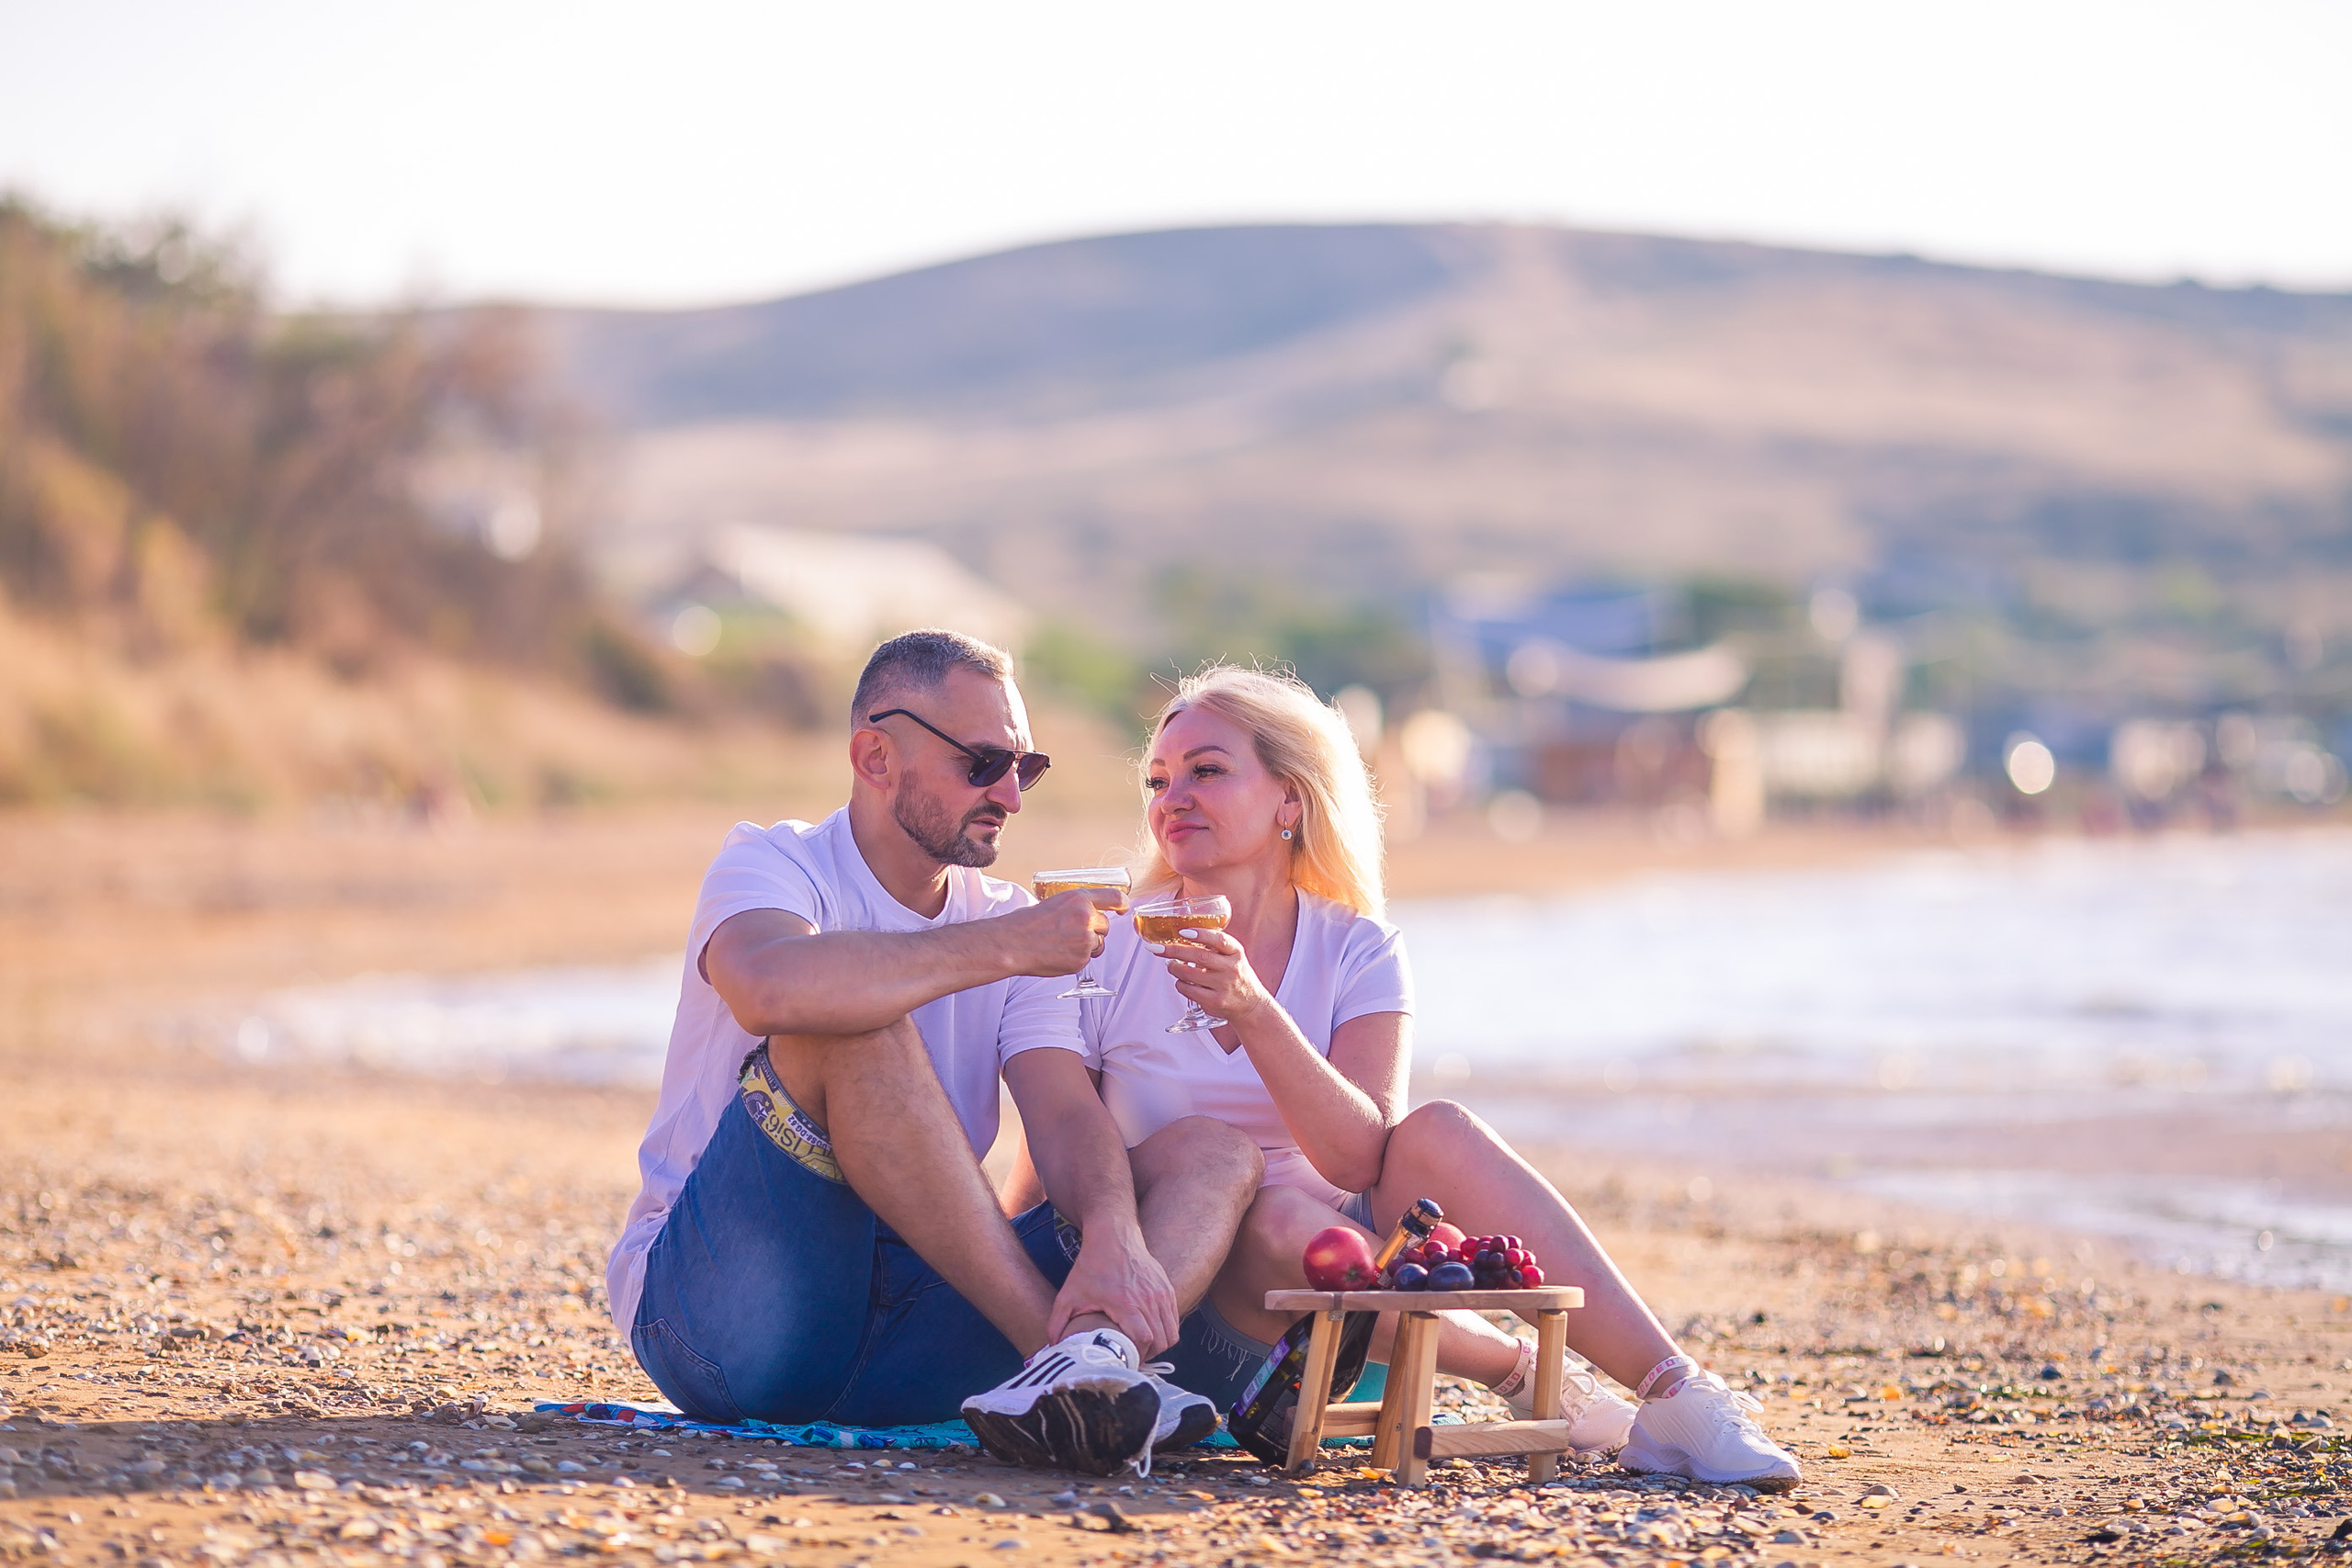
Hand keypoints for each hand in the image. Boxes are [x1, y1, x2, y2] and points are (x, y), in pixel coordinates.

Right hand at [998, 888, 1124, 977]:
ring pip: (1098, 944)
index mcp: (1079, 899)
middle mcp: (1086, 918)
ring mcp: (1085, 940)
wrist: (1012, 943)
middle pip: (1105, 926)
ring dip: (1086, 946)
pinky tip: (1058, 954)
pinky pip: (1086, 959)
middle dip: (1094, 930)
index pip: (1113, 897)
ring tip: (1062, 944)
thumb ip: (1075, 908)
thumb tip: (1089, 914)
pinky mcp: (1081, 959)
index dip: (1121, 903)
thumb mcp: (1054, 903)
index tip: (1123, 908)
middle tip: (1071, 932)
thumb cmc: (1027, 923)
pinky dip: (1076, 958)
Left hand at [1048, 1221, 1180, 1355]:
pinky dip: (1165, 1329)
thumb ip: (1057, 1321)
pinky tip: (1149, 1330)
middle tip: (1132, 1356)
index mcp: (1126, 1303)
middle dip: (1148, 1354)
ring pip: (1171, 1332)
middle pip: (1161, 1341)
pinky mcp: (1167, 1287)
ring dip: (1159, 1344)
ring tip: (1142, 1347)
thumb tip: (1051, 1345)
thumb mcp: (1069, 1293)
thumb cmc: (1091, 1265)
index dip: (1136, 1355)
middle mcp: (1148, 1298)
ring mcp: (1161, 1293)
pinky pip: (1174, 1318)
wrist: (1113, 1234)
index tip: (1123, 1359)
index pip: (1144, 1340)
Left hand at [1152, 926, 1273, 1027]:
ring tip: (1171, 965)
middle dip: (1174, 950)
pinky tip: (1182, 981)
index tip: (1183, 931)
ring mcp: (1223, 986)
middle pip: (1199, 956)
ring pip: (1189, 974)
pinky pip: (1188, 990)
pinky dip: (1180, 984)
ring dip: (1174, 968)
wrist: (1250, 1004)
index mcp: (1236, 952)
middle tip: (1158, 948)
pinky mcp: (1215, 1002)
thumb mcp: (1233, 956)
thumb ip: (1214, 945)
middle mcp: (1231, 968)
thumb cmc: (1236, 975)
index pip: (1220, 940)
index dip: (1201, 934)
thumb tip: (1181, 935)